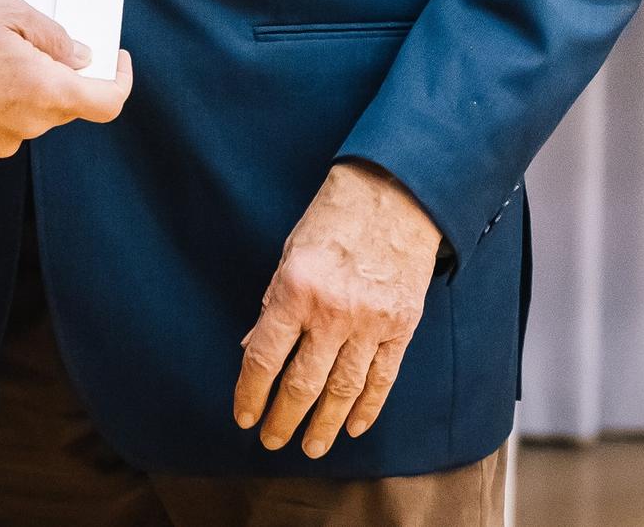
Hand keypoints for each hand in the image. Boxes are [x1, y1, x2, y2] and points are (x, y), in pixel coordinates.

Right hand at [0, 0, 132, 160]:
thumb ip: (52, 36)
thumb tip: (78, 56)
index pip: (108, 103)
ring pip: (28, 114)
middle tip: (27, 41)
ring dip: (20, 88)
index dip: (119, 81)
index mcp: (46, 92)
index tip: (115, 61)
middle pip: (63, 105)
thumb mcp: (7, 11)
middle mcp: (28, 126)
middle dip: (55, 75)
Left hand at [234, 161, 442, 457]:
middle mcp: (332, 312)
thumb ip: (274, 302)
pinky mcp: (401, 327)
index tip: (243, 416)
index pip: (265, 357)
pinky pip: (382, 378)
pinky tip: (352, 426)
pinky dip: (367, 408)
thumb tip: (254, 348)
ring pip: (343, 391)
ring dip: (324, 425)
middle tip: (272, 441)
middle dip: (284, 419)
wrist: (393, 195)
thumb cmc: (333, 217)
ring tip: (311, 447)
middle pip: (303, 384)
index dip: (251, 393)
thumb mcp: (289, 252)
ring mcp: (370, 323)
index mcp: (296, 289)